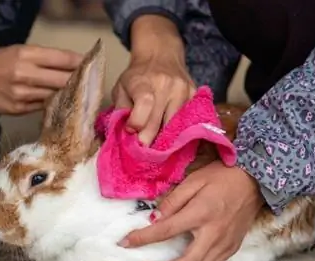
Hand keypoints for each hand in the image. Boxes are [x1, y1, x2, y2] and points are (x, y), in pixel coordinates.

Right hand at [0, 41, 82, 114]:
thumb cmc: (2, 61)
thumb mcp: (22, 51)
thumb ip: (47, 59)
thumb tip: (75, 66)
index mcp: (26, 55)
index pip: (61, 58)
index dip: (79, 62)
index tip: (90, 64)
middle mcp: (24, 74)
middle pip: (62, 79)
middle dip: (78, 80)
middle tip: (89, 81)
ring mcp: (21, 94)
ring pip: (54, 95)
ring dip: (68, 95)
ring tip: (78, 93)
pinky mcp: (18, 109)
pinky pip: (43, 107)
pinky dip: (53, 104)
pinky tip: (61, 104)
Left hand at [112, 15, 195, 144]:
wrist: (160, 54)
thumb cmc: (136, 76)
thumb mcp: (120, 88)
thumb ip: (120, 109)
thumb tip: (124, 134)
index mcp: (143, 82)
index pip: (144, 106)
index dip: (137, 124)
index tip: (131, 132)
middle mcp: (166, 85)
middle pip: (159, 123)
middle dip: (148, 141)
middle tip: (142, 153)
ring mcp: (183, 90)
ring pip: (175, 126)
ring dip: (164, 140)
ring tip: (155, 147)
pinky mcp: (195, 95)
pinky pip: (186, 121)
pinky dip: (177, 131)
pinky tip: (169, 135)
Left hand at [119, 161, 263, 260]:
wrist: (256, 179)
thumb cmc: (222, 176)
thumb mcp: (194, 180)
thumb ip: (173, 201)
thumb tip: (154, 219)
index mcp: (201, 213)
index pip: (166, 231)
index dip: (142, 239)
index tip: (124, 243)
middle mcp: (214, 234)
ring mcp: (226, 244)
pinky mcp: (232, 248)